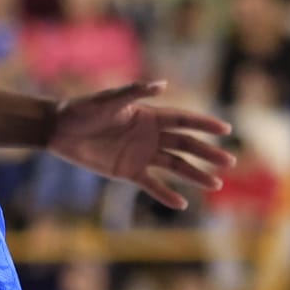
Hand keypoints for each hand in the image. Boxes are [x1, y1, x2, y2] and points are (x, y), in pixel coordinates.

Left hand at [47, 81, 235, 210]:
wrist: (59, 129)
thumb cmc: (83, 109)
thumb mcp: (108, 101)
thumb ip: (134, 92)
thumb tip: (162, 84)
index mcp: (149, 116)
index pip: (183, 120)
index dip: (204, 124)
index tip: (226, 129)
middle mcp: (150, 136)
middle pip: (185, 145)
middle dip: (207, 153)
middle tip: (230, 162)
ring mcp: (141, 155)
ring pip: (175, 166)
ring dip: (194, 175)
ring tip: (215, 185)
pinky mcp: (128, 171)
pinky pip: (152, 185)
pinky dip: (167, 194)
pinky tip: (183, 204)